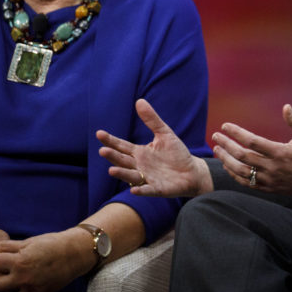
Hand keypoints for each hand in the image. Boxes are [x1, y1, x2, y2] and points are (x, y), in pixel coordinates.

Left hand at [0, 227, 93, 291]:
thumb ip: (6, 247)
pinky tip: (23, 291)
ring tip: (13, 284)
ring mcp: (31, 291)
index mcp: (19, 261)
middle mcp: (23, 278)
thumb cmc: (52, 244)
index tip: (5, 258)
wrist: (75, 254)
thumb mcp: (28, 242)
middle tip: (7, 273)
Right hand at [97, 98, 211, 197]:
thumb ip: (152, 119)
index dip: (111, 140)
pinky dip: (141, 190)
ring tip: (111, 170)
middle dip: (112, 156)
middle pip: (122, 160)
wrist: (192, 172)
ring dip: (121, 173)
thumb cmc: (176, 153)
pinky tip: (134, 190)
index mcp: (139, 153)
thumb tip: (139, 101)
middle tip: (102, 150)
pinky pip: (147, 190)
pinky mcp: (157, 189)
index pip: (121, 146)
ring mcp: (146, 178)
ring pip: (130, 176)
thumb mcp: (164, 133)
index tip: (99, 133)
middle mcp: (139, 166)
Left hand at [212, 104, 291, 205]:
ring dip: (226, 160)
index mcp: (281, 153)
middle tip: (215, 136)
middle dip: (226, 145)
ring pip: (241, 171)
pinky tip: (227, 165)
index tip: (225, 125)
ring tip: (217, 149)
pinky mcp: (268, 189)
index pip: (252, 141)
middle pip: (242, 156)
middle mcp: (273, 168)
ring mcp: (269, 180)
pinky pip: (246, 183)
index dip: (236, 133)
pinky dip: (234, 174)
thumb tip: (286, 106)